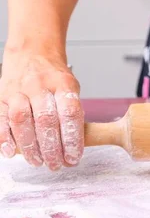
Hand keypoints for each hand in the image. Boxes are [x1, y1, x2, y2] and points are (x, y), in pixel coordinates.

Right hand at [0, 50, 83, 168]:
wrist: (32, 52)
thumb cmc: (54, 76)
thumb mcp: (71, 88)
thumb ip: (72, 113)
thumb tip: (74, 145)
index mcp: (63, 84)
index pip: (69, 113)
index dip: (72, 139)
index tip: (74, 157)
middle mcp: (39, 86)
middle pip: (46, 120)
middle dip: (52, 147)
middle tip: (57, 165)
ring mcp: (18, 90)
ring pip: (22, 120)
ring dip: (30, 146)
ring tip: (38, 162)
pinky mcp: (2, 96)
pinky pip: (0, 118)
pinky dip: (4, 137)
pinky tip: (11, 152)